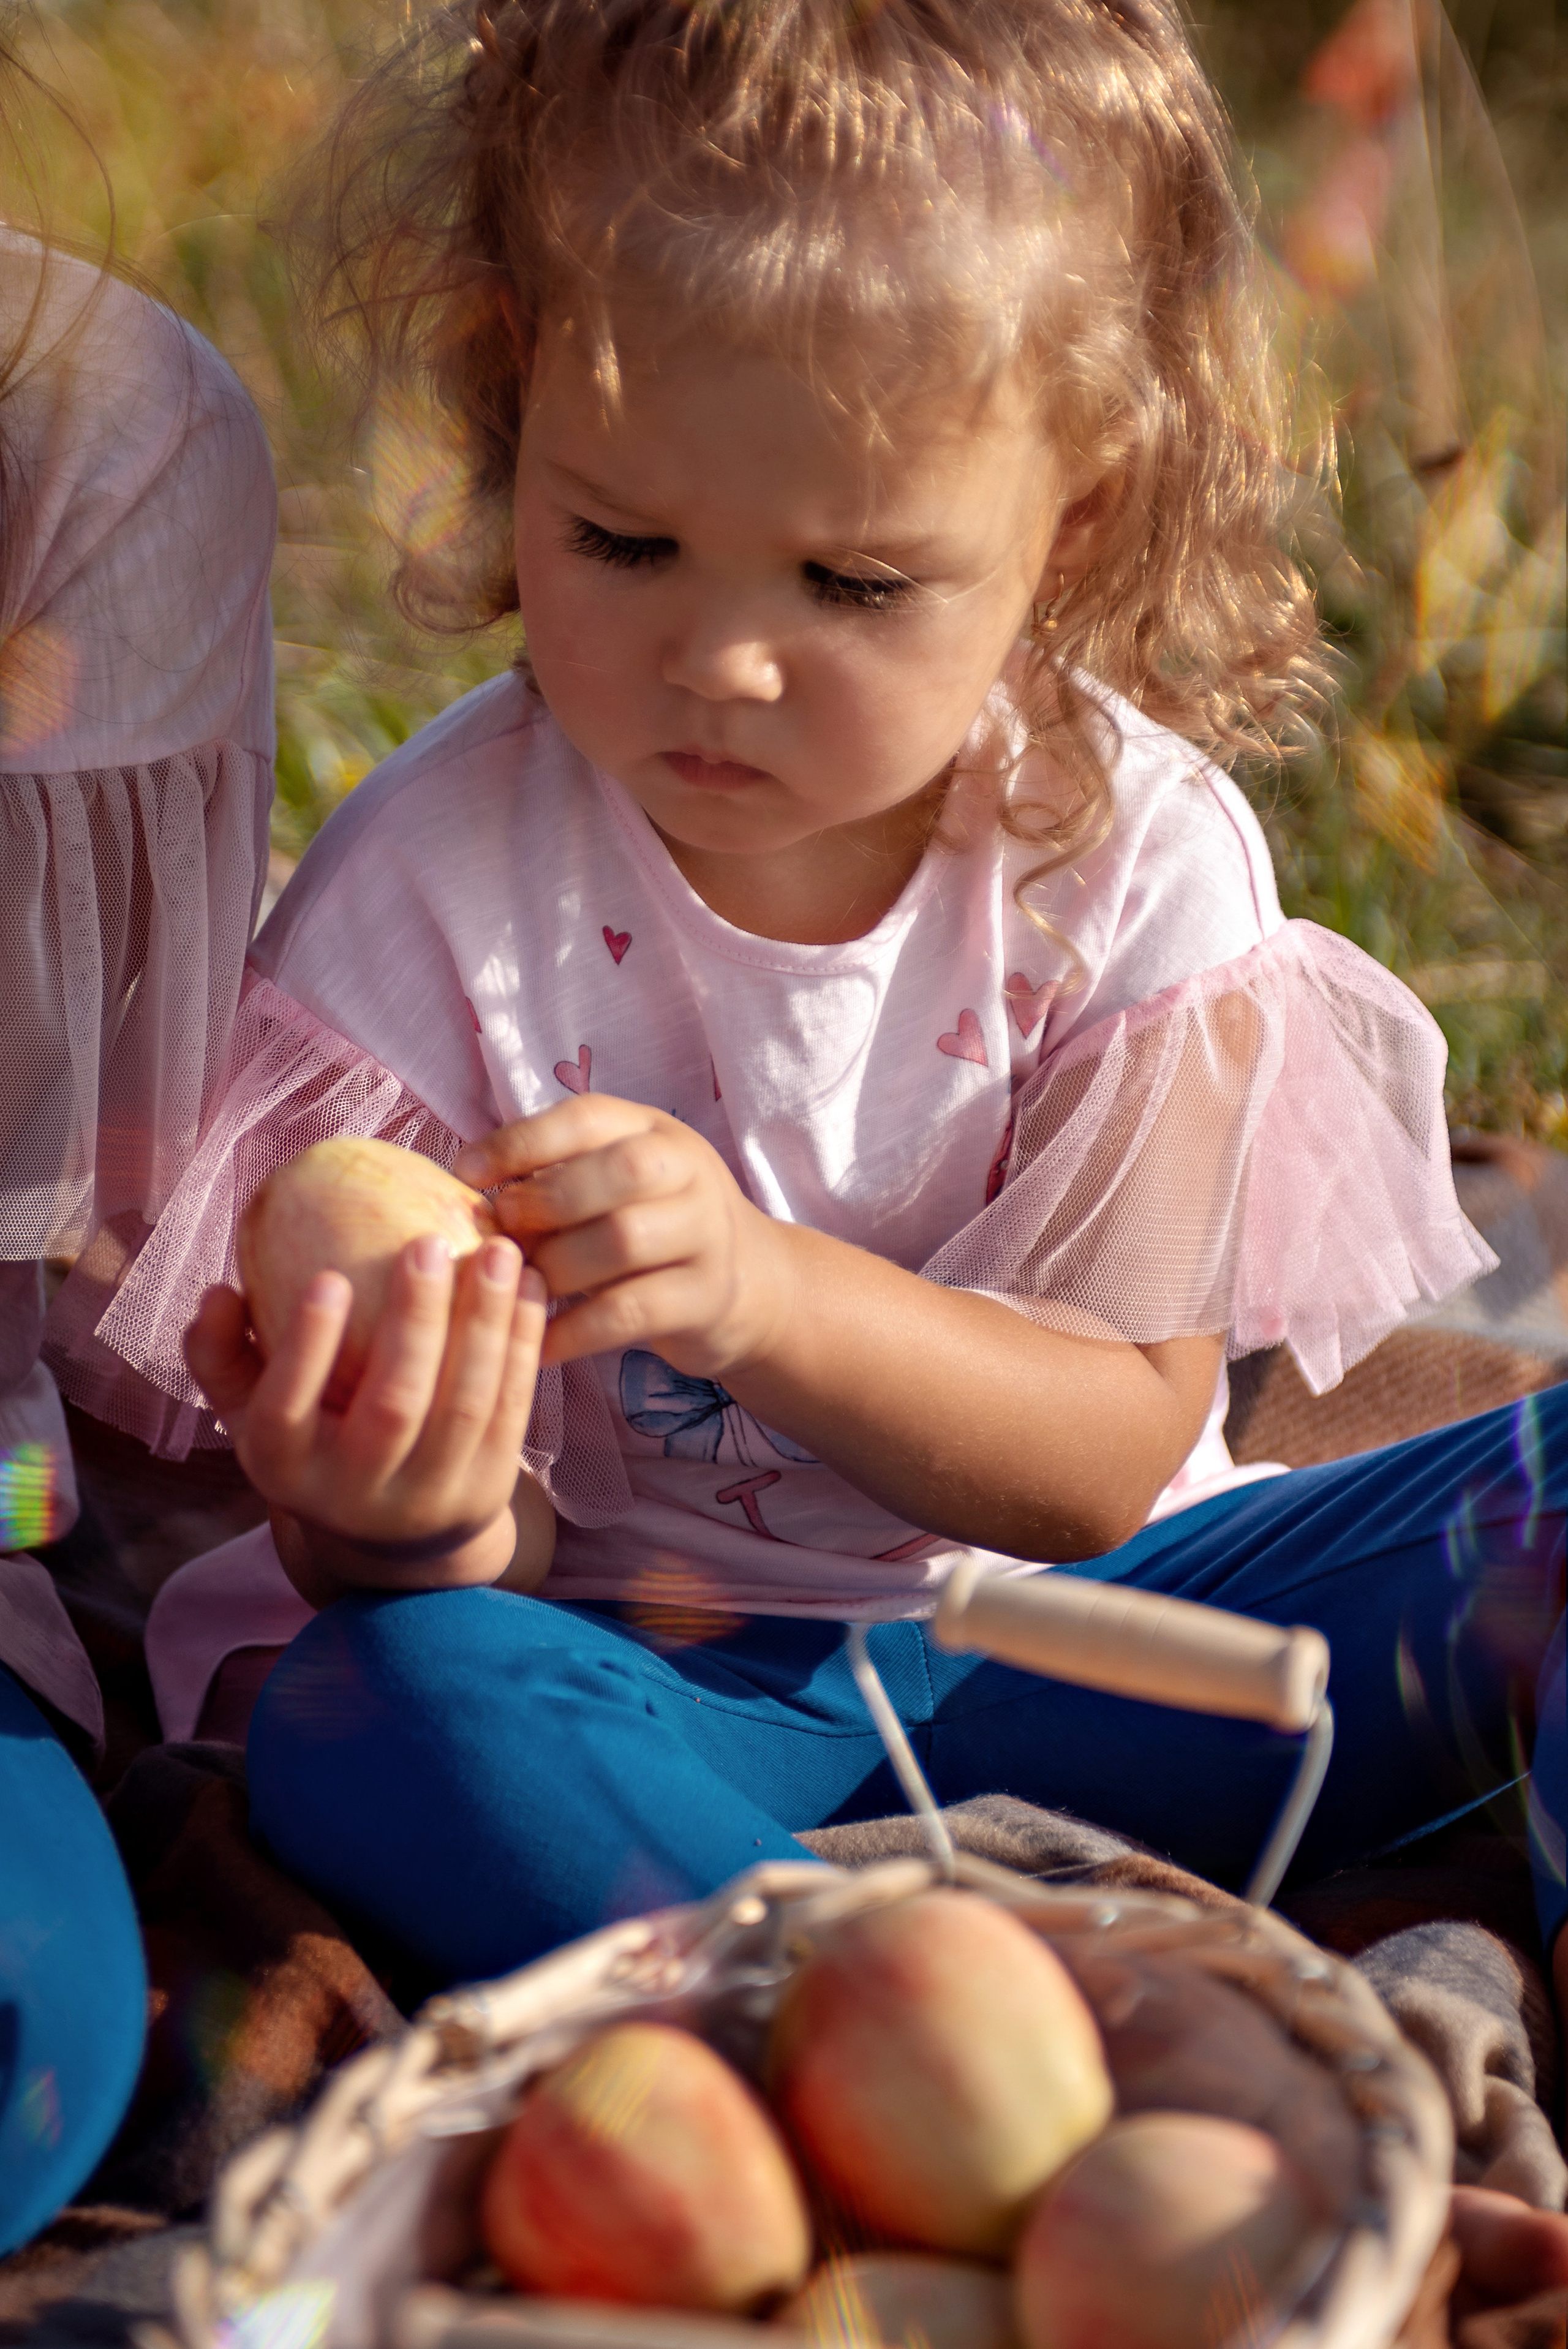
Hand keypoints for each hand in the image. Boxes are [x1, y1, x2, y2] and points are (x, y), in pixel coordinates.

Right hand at [184, 1233, 547, 1584]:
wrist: (394, 1538)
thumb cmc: (313, 1441)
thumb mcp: (252, 1411)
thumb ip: (223, 1354)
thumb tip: (216, 1292)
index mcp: (285, 1467)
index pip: (288, 1408)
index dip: (307, 1346)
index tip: (327, 1276)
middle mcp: (356, 1493)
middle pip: (394, 1406)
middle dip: (414, 1322)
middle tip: (426, 1245)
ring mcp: (429, 1495)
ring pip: (465, 1405)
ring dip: (486, 1323)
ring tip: (497, 1251)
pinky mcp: (488, 1487)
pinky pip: (512, 1409)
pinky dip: (523, 1344)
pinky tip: (531, 1286)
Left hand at [454, 1097, 791, 1378]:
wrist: (748, 1282)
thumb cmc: (651, 1225)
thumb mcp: (615, 1183)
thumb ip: (556, 1176)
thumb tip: (464, 1195)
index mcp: (654, 1131)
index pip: (587, 1118)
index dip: (521, 1142)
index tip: (463, 1173)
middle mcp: (690, 1173)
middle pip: (621, 1172)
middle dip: (547, 1201)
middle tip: (503, 1232)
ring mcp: (706, 1235)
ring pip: (624, 1241)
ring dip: (556, 1267)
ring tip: (518, 1288)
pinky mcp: (706, 1299)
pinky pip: (629, 1313)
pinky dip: (573, 1331)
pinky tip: (536, 1344)